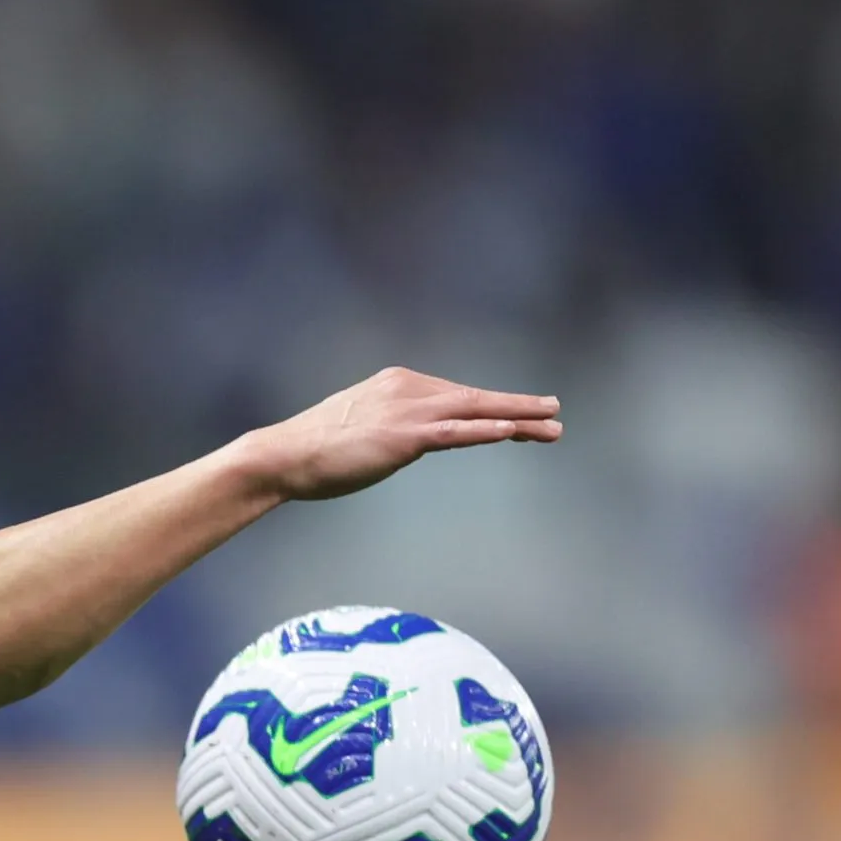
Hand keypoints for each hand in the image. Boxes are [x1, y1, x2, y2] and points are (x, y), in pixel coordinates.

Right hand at [239, 367, 561, 501]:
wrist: (284, 456)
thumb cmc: (314, 450)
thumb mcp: (359, 430)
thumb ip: (389, 428)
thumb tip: (404, 441)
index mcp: (398, 384)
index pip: (456, 396)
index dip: (493, 407)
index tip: (521, 418)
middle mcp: (407, 388)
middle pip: (475, 399)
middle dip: (519, 407)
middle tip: (555, 412)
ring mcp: (407, 410)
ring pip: (475, 411)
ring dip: (519, 418)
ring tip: (553, 425)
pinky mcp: (403, 436)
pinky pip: (455, 433)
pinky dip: (487, 431)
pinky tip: (513, 433)